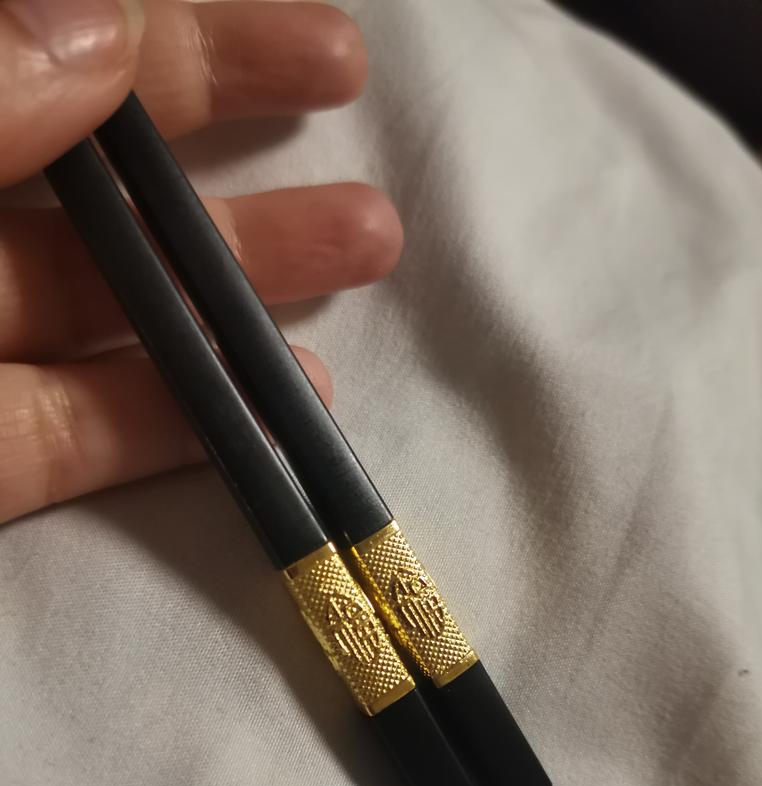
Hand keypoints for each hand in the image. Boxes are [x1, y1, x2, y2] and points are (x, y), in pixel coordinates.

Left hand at [0, 0, 402, 523]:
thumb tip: (102, 27)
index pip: (67, 67)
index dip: (197, 57)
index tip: (327, 59)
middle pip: (111, 198)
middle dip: (246, 182)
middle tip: (369, 203)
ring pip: (105, 317)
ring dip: (235, 305)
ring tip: (355, 289)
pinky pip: (66, 442)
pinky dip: (158, 427)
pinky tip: (255, 416)